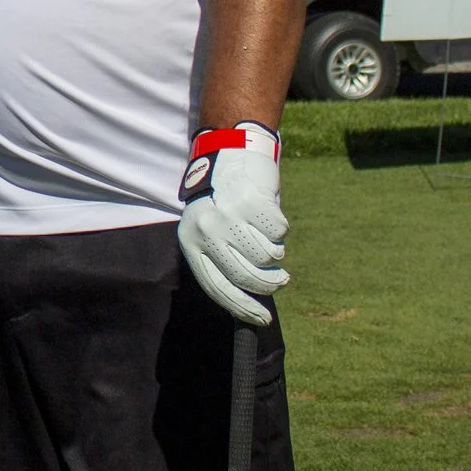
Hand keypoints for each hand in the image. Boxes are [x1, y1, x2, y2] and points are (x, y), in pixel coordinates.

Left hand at [178, 122, 286, 325]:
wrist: (230, 151)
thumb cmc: (224, 199)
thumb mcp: (213, 228)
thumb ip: (224, 259)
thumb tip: (250, 303)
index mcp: (190, 241)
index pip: (216, 287)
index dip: (242, 308)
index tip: (263, 320)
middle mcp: (206, 230)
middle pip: (245, 276)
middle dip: (268, 283)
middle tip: (281, 279)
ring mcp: (228, 215)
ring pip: (266, 256)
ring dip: (274, 251)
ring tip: (267, 236)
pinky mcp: (250, 201)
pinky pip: (278, 232)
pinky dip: (279, 228)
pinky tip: (269, 213)